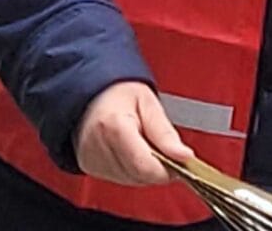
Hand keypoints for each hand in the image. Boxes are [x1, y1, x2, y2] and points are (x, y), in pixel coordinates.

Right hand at [74, 82, 189, 187]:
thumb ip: (166, 133)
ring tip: (140, 142)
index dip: (168, 168)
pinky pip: (120, 178)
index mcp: (114, 126)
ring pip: (133, 180)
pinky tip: (127, 149)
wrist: (87, 91)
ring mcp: (92, 158)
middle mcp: (98, 145)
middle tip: (156, 143)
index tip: (177, 158)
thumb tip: (184, 157)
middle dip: (157, 166)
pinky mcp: (89, 166)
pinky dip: (130, 168)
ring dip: (144, 168)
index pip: (146, 167)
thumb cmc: (116, 92)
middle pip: (141, 176)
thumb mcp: (148, 102)